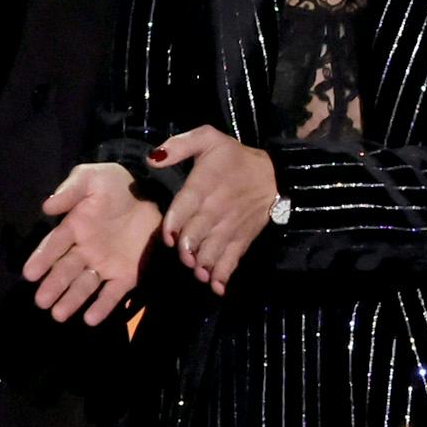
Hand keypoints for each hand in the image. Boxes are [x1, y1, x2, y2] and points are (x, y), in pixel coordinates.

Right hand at [25, 162, 158, 324]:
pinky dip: (102, 306)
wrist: (155, 195)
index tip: (29, 274)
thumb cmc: (118, 187)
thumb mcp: (94, 178)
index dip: (42, 259)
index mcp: (74, 228)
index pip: (54, 246)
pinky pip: (112, 293)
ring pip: (84, 285)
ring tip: (59, 314)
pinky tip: (90, 319)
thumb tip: (47, 207)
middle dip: (53, 286)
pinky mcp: (125, 276)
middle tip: (41, 301)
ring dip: (72, 299)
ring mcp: (105, 265)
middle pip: (65, 270)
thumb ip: (71, 190)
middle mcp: (85, 251)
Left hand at [153, 127, 278, 295]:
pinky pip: (231, 259)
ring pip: (213, 249)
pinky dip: (223, 274)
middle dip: (188, 249)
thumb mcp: (208, 139)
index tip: (169, 238)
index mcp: (203, 185)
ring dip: (204, 264)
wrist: (274, 175)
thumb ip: (178, 146)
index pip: (185, 207)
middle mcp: (216, 209)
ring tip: (197, 272)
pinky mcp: (242, 239)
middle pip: (197, 233)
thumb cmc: (234, 158)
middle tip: (183, 257)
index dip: (175, 224)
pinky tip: (216, 287)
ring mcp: (230, 227)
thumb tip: (152, 158)